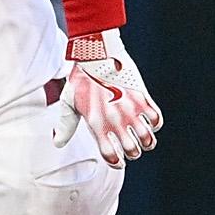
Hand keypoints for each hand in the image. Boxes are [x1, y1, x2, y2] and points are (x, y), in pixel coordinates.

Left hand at [53, 31, 161, 165]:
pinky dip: (154, 124)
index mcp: (97, 125)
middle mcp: (116, 121)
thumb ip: (65, 125)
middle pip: (133, 151)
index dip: (116, 162)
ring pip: (148, 140)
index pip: (112, 157)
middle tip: (129, 145)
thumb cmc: (80, 77)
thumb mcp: (68, 101)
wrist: (96, 52)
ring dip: (146, 141)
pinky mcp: (142, 98)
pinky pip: (157, 120)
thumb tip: (58, 142)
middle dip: (132, 152)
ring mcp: (131, 110)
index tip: (118, 159)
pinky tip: (147, 119)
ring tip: (141, 136)